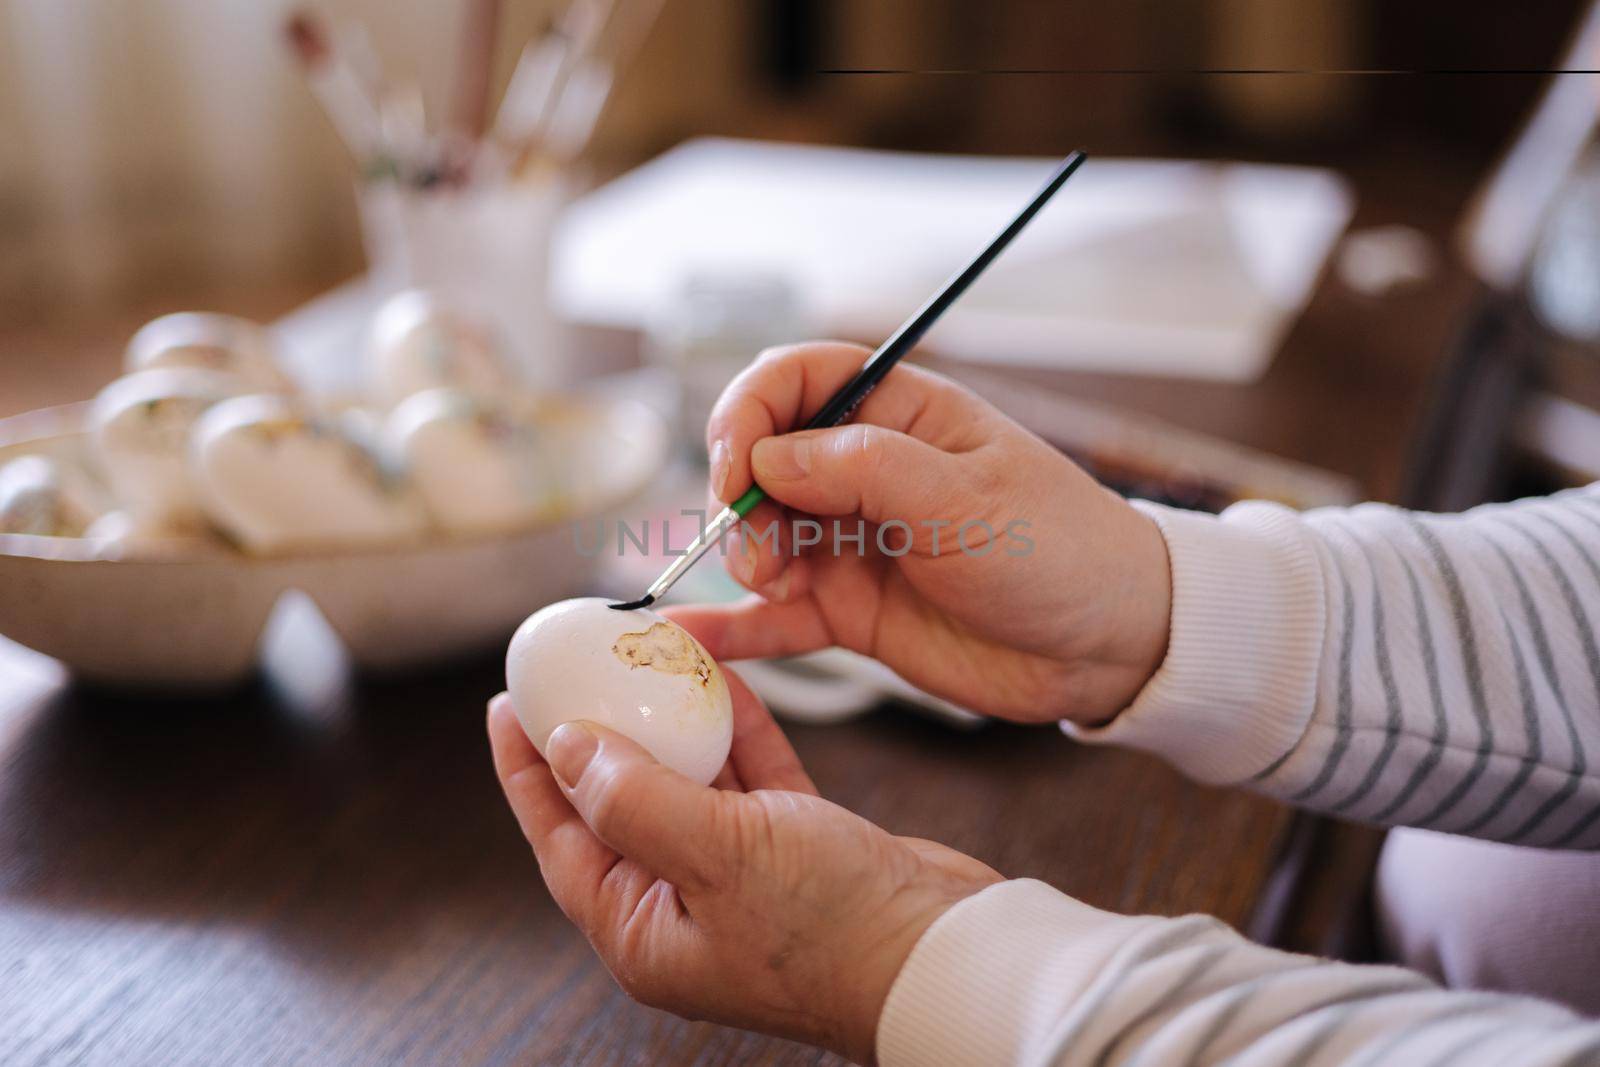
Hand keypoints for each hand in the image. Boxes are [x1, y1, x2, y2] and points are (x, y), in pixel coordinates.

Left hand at [487, 678, 999, 1063]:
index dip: (527, 771)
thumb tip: (566, 748)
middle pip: (620, 805)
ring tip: (647, 660)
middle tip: (575, 669)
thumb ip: (633, 799)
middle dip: (600, 735)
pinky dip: (738, 734)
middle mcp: (685, 908)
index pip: (562, 839)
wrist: (949, 954)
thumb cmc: (836, 929)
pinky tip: (726, 683)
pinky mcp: (798, 850)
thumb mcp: (717, 855)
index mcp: (645, 932)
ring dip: (674, 724)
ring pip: (690, 785)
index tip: (505, 706)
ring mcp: (743, 879)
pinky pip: (750, 780)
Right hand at [682, 342, 1170, 725]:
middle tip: (758, 546)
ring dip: (741, 556)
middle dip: (740, 497)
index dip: (749, 414)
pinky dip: (737, 625)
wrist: (1109, 645)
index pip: (794, 381)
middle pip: (761, 460)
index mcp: (898, 414)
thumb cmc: (1058, 549)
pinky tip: (699, 637)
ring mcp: (853, 541)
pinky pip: (777, 614)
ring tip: (767, 585)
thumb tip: (765, 459)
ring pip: (760, 534)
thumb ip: (860, 471)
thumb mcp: (963, 500)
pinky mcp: (851, 610)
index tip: (738, 470)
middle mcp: (865, 471)